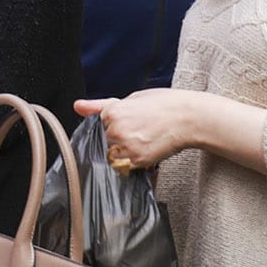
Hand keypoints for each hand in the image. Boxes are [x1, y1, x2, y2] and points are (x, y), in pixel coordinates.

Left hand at [74, 91, 192, 171]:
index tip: (117, 131)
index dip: (104, 131)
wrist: (189, 117)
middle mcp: (115, 130)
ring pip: (110, 157)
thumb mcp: (132, 99)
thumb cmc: (164, 104)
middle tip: (134, 135)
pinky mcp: (137, 161)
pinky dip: (130, 162)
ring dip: (119, 154)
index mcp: (112, 112)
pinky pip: (123, 167)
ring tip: (139, 142)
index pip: (92, 129)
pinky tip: (144, 149)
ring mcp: (125, 147)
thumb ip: (101, 106)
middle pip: (100, 144)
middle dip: (111, 142)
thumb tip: (78, 106)